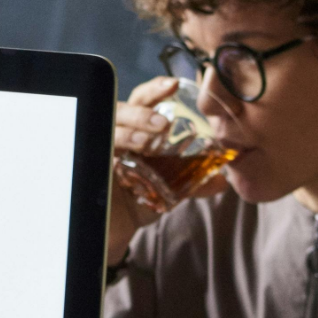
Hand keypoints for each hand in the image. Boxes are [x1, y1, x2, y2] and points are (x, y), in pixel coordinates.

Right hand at [107, 76, 228, 264]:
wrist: (115, 232)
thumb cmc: (139, 204)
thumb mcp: (170, 192)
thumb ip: (194, 182)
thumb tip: (225, 180)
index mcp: (138, 131)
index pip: (145, 100)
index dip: (156, 89)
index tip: (174, 84)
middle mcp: (119, 135)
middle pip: (125, 106)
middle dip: (144, 106)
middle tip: (164, 117)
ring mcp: (103, 150)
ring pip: (112, 126)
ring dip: (133, 128)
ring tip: (152, 138)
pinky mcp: (92, 166)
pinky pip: (98, 150)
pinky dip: (113, 148)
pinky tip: (127, 154)